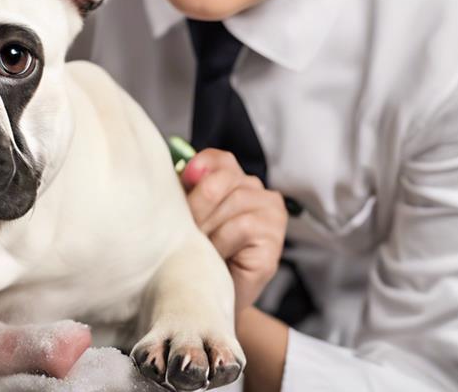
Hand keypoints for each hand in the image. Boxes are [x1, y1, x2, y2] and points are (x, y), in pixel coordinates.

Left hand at [182, 149, 287, 313]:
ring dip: (208, 228)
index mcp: (238, 182)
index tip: (184, 179)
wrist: (209, 297)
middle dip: (197, 205)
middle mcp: (260, 193)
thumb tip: (182, 170)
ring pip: (232, 202)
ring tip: (201, 246)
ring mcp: (272, 215)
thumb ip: (188, 190)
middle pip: (222, 179)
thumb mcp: (190, 216)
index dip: (199, 166)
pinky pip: (242, 227)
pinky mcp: (275, 240)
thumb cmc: (198, 254)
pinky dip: (222, 242)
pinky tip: (218, 257)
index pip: (220, 160)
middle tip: (187, 229)